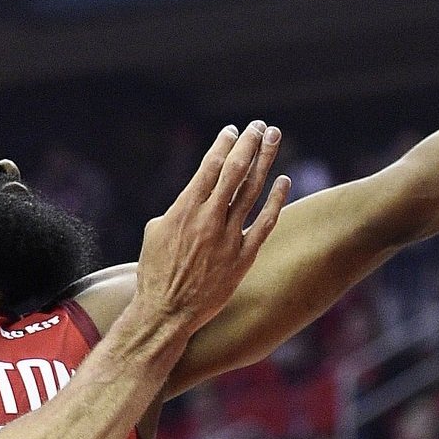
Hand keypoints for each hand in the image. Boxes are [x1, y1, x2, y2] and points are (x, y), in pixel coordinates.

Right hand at [136, 121, 290, 332]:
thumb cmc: (155, 273)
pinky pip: (264, 223)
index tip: (232, 130)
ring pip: (253, 191)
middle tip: (259, 126)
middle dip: (249, 144)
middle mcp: (209, 219)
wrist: (166, 312)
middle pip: (235, 171)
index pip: (209, 167)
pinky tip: (284, 181)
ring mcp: (228, 237)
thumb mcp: (154, 232)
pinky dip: (275, 201)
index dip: (223, 144)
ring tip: (274, 138)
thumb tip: (191, 200)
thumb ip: (176, 211)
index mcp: (185, 209)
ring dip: (265, 161)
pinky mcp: (243, 257)